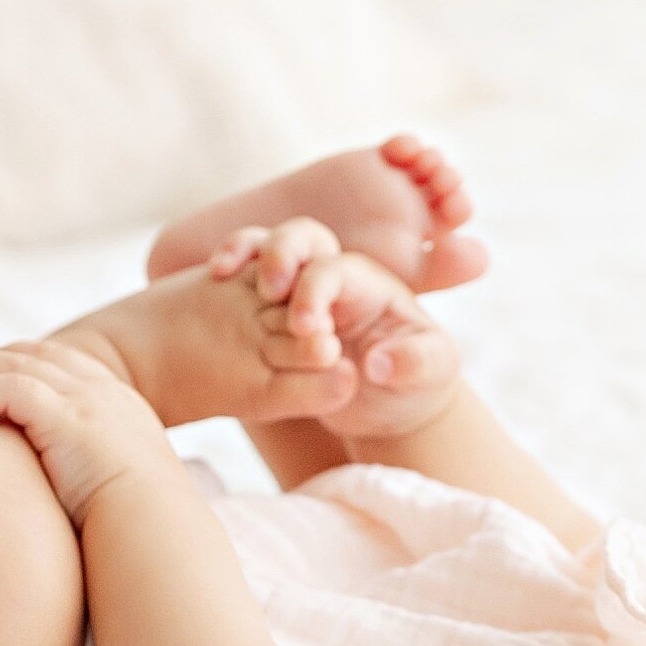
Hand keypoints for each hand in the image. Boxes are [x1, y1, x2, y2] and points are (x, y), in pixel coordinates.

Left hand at [0, 338, 174, 528]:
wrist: (154, 526)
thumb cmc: (138, 522)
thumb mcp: (130, 484)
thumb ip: (106, 474)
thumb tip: (84, 495)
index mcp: (121, 404)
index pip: (67, 363)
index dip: (28, 365)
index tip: (2, 382)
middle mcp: (103, 392)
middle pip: (38, 353)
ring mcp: (84, 400)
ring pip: (16, 362)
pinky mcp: (63, 416)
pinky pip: (7, 387)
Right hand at [208, 217, 463, 442]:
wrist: (390, 405)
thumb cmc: (415, 383)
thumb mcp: (429, 376)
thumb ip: (413, 364)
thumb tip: (375, 363)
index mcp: (369, 287)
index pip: (337, 271)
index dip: (316, 291)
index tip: (305, 328)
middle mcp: (332, 280)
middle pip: (303, 240)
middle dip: (280, 255)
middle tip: (268, 292)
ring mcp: (300, 289)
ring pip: (270, 246)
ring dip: (248, 250)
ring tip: (223, 273)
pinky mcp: (273, 304)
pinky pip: (247, 266)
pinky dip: (231, 259)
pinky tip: (216, 274)